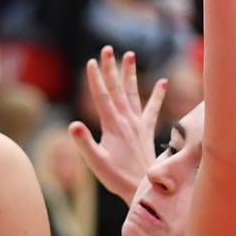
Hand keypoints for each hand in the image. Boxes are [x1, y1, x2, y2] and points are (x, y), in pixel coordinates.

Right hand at [70, 46, 166, 203]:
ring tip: (130, 55)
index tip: (91, 62)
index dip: (95, 80)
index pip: (102, 97)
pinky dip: (157, 96)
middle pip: (116, 89)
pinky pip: (152, 109)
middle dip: (110, 68)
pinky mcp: (146, 131)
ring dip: (129, 74)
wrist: (144, 186)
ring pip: (132, 93)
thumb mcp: (96, 162)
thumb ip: (84, 142)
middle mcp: (126, 120)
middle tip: (107, 49)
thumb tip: (72, 124)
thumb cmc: (117, 177)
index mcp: (113, 126)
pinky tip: (163, 82)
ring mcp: (138, 124)